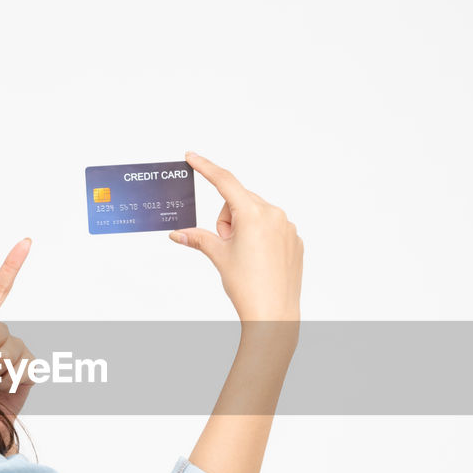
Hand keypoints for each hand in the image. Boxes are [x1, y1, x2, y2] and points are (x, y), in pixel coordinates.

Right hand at [169, 151, 302, 323]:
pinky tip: (259, 261)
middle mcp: (274, 215)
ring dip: (244, 229)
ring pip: (255, 215)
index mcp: (254, 214)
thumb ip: (198, 238)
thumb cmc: (248, 287)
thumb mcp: (219, 257)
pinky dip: (260, 239)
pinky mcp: (294, 241)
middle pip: (239, 202)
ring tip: (245, 257)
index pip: (225, 182)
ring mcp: (287, 228)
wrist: (274, 315)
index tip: (193, 157)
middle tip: (227, 247)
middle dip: (227, 220)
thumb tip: (177, 233)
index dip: (206, 167)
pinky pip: (271, 229)